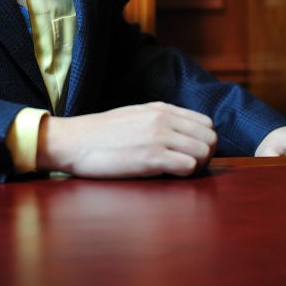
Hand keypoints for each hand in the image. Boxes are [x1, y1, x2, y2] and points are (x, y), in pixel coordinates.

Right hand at [36, 102, 216, 178]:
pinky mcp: (151, 158)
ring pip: (204, 152)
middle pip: (211, 138)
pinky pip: (189, 166)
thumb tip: (182, 133)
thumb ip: (160, 119)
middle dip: (206, 156)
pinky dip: (185, 175)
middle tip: (188, 167)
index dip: (204, 142)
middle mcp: (163, 119)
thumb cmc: (101, 133)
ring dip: (197, 167)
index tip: (191, 154)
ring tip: (178, 173)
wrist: (74, 141)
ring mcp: (158, 138)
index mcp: (161, 108)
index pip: (206, 123)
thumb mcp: (135, 115)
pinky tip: (168, 177)